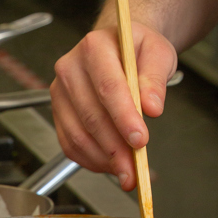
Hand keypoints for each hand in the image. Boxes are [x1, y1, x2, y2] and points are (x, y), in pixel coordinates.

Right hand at [51, 21, 177, 188]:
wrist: (120, 46)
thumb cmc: (137, 49)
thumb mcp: (158, 52)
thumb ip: (155, 78)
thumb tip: (152, 107)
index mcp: (95, 46)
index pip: (108, 86)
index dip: (124, 117)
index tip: (140, 139)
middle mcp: (71, 67)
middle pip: (91, 115)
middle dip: (116, 147)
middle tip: (136, 168)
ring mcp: (60, 91)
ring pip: (78, 134)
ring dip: (104, 159)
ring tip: (127, 172)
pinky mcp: (59, 111)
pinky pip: (70, 143)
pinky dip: (91, 159)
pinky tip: (110, 164)